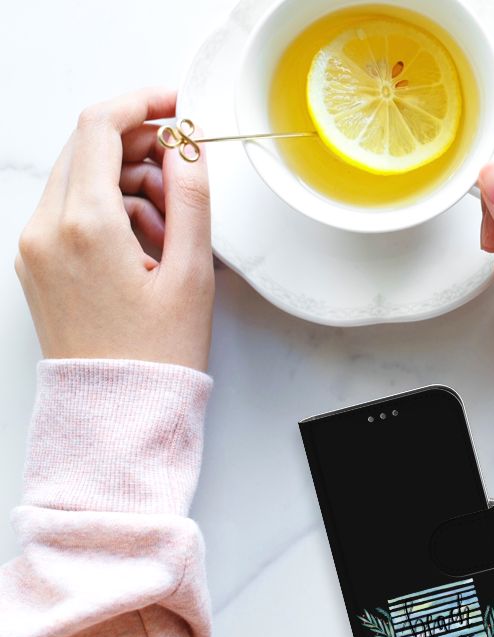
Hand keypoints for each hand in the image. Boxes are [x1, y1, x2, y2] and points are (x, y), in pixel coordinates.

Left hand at [15, 88, 213, 371]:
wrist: (117, 411)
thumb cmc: (156, 354)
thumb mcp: (191, 273)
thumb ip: (191, 198)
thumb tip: (188, 147)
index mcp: (85, 225)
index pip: (100, 127)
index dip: (143, 103)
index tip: (176, 105)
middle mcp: (46, 229)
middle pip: (88, 148)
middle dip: (140, 147)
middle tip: (185, 173)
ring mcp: (35, 246)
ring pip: (81, 178)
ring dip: (129, 182)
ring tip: (173, 228)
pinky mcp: (37, 263)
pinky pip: (72, 210)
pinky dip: (110, 209)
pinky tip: (147, 244)